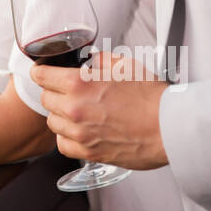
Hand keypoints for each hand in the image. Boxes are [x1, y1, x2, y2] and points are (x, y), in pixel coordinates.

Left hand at [30, 51, 169, 169]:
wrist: (169, 126)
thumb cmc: (151, 97)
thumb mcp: (123, 65)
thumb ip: (98, 60)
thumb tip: (87, 59)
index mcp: (78, 84)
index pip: (41, 75)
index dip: (42, 72)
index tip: (45, 73)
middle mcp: (74, 109)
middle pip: (45, 98)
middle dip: (54, 92)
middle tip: (68, 92)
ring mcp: (80, 133)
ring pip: (52, 122)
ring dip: (60, 116)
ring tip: (77, 112)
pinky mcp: (89, 152)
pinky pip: (62, 145)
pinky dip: (67, 138)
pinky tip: (78, 131)